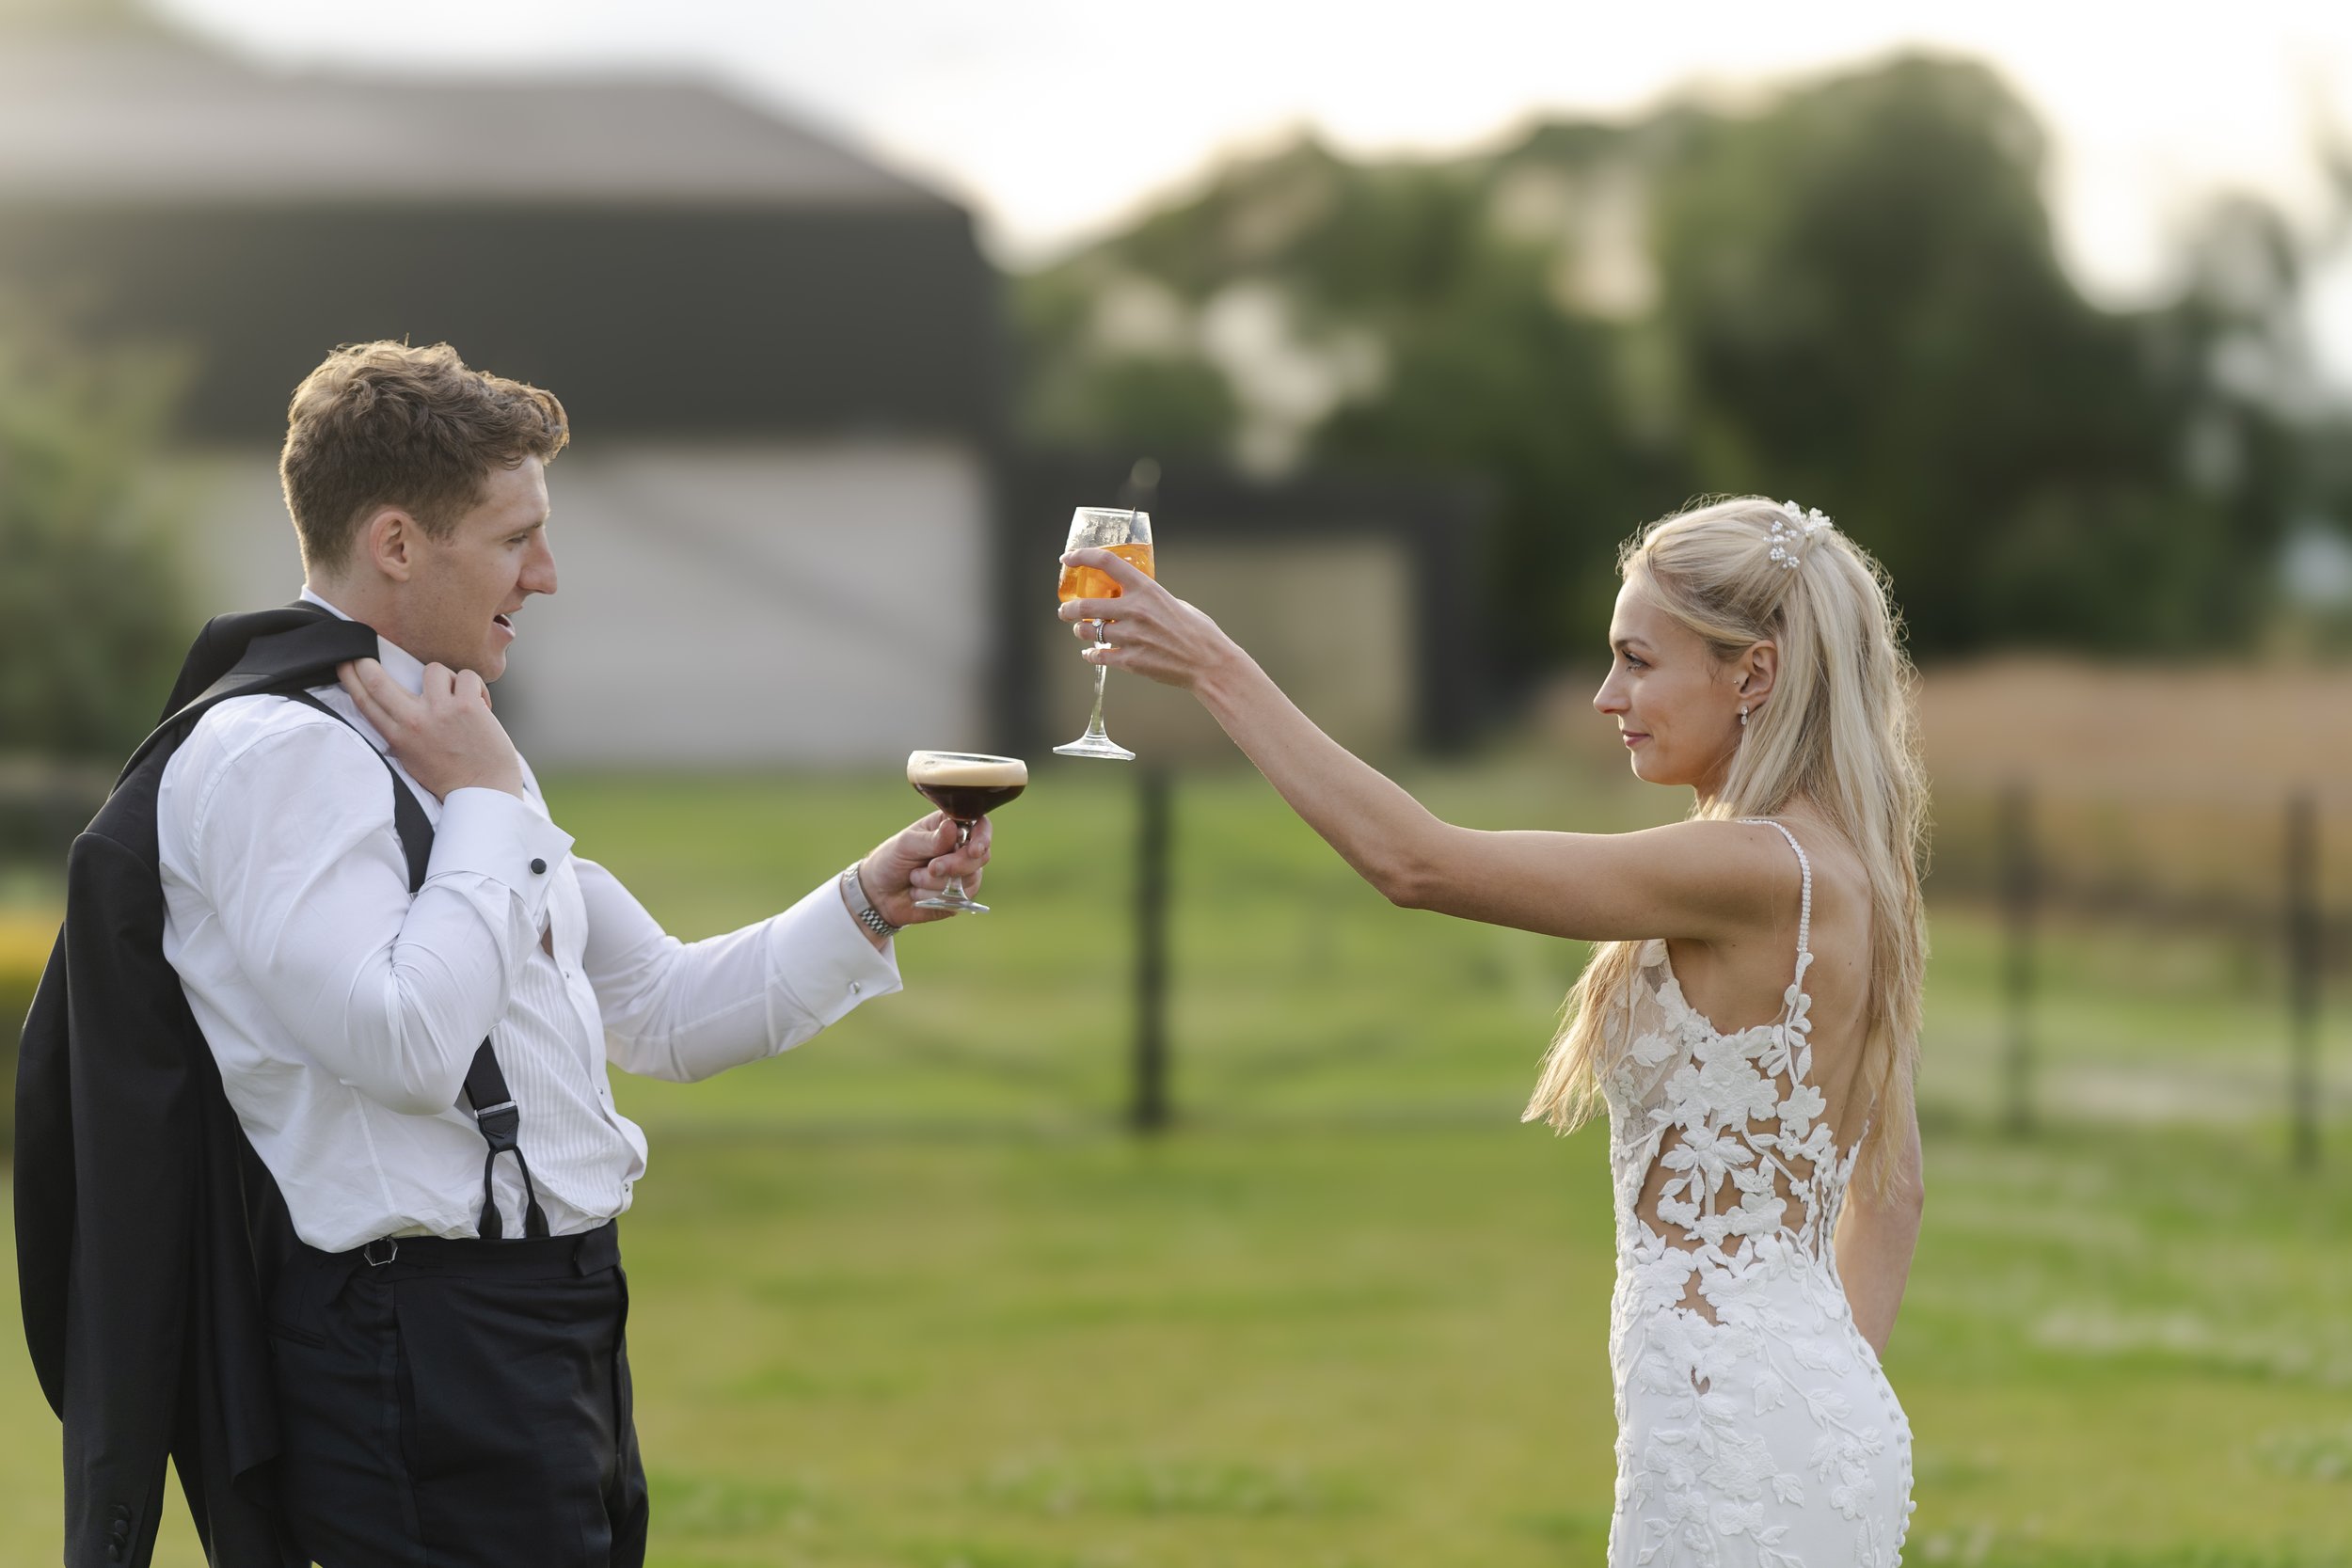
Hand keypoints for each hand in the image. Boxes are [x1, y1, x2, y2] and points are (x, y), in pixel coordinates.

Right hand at [336, 658, 526, 801]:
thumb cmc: (452, 777)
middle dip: (366, 662)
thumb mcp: (412, 759)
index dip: (350, 678)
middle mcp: (414, 722)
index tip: (344, 662)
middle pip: (378, 680)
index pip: (365, 701)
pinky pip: (466, 676)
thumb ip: (401, 733)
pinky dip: (476, 687)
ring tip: (458, 699)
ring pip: (433, 669)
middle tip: (365, 651)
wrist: (485, 792)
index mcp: (398, 737)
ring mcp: (440, 711)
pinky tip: (482, 705)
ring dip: (447, 679)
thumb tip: (395, 709)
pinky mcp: (467, 705)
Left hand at [852, 811, 995, 933]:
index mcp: (950, 828)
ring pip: (970, 879)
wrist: (878, 894)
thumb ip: (931, 840)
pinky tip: (919, 893)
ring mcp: (963, 874)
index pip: (980, 826)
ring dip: (937, 883)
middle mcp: (961, 849)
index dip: (982, 837)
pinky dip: (935, 897)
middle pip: (980, 856)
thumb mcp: (906, 844)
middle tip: (931, 868)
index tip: (973, 850)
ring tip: (914, 878)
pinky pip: (960, 899)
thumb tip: (953, 827)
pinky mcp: (959, 897)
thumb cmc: (891, 860)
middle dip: (955, 864)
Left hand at [1056, 547, 1240, 690]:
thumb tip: (1132, 599)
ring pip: (1088, 632)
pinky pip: (1099, 656)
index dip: (1082, 557)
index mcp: (1147, 589)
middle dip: (1069, 608)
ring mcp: (1130, 637)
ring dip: (1080, 631)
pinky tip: (1092, 654)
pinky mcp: (1130, 661)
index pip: (1106, 563)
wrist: (1209, 663)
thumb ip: (1149, 600)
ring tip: (1081, 631)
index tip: (1067, 559)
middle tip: (1065, 610)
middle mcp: (1135, 611)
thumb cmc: (1199, 632)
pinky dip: (1091, 655)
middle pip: (1086, 604)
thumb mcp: (1174, 603)